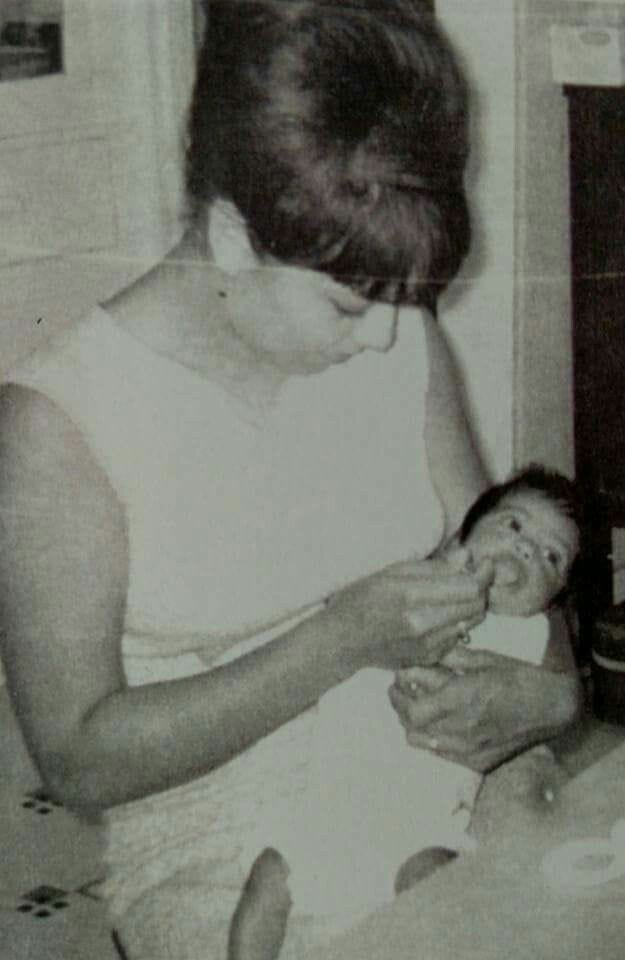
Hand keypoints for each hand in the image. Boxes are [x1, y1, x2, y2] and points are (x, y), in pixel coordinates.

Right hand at [325, 554, 493, 672]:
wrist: (343, 639)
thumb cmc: (362, 598)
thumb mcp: (392, 572)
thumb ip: (434, 567)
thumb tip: (467, 557)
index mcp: (410, 596)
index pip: (469, 587)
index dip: (483, 573)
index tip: (484, 562)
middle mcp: (422, 625)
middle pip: (477, 606)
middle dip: (481, 587)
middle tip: (474, 574)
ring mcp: (427, 646)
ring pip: (471, 622)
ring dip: (472, 604)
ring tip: (457, 591)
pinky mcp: (429, 658)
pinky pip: (457, 636)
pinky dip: (457, 621)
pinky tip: (442, 612)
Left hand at [389, 646, 580, 771]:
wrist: (554, 708)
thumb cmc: (519, 677)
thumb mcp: (483, 659)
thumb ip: (448, 658)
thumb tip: (419, 655)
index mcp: (461, 699)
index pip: (411, 708)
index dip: (398, 694)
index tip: (398, 679)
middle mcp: (461, 729)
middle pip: (410, 727)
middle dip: (401, 706)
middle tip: (402, 690)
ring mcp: (469, 751)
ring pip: (421, 743)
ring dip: (414, 724)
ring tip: (420, 706)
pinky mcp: (478, 763)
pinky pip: (441, 754)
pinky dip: (433, 737)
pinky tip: (442, 722)